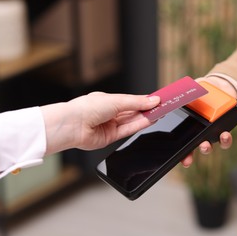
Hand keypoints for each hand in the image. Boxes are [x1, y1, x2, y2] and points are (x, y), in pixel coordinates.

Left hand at [41, 92, 159, 154]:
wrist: (72, 125)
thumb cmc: (86, 108)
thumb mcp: (116, 101)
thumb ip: (137, 102)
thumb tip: (153, 100)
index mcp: (108, 101)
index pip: (132, 100)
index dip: (146, 100)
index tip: (159, 98)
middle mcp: (109, 113)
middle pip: (134, 111)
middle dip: (148, 109)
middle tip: (164, 106)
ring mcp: (110, 125)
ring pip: (133, 121)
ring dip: (147, 117)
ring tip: (161, 112)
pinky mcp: (111, 137)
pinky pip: (129, 130)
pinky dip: (140, 125)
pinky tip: (151, 120)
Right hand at [181, 76, 236, 166]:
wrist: (219, 90)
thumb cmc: (201, 93)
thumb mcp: (190, 91)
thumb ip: (182, 94)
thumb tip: (172, 96)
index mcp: (188, 128)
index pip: (183, 146)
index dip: (183, 155)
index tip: (183, 160)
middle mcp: (199, 135)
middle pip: (193, 148)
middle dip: (191, 153)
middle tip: (192, 153)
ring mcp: (211, 134)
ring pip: (209, 146)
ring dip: (207, 148)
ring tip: (205, 144)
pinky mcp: (224, 130)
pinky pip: (225, 140)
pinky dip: (225, 139)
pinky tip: (224, 134)